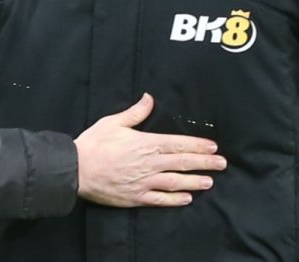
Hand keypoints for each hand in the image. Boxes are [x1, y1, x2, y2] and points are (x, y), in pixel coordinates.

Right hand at [73, 93, 225, 206]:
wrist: (76, 170)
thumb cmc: (93, 144)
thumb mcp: (113, 122)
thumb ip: (134, 112)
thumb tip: (149, 98)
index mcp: (145, 143)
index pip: (178, 143)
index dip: (197, 145)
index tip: (213, 147)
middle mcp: (149, 163)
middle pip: (182, 163)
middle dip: (204, 163)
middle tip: (222, 164)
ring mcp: (144, 182)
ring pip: (176, 182)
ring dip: (194, 181)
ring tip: (209, 181)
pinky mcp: (136, 197)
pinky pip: (160, 199)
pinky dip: (175, 200)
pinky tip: (187, 198)